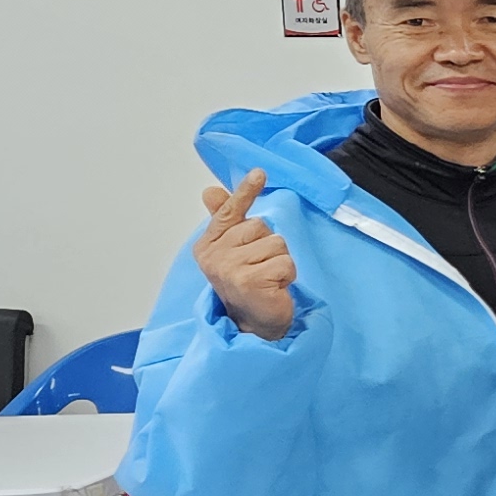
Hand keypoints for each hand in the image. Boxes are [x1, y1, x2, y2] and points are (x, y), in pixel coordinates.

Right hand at [193, 171, 298, 340]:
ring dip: (280, 261)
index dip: (245, 192)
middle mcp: (214, 256)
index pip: (229, 212)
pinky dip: (287, 275)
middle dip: (269, 246)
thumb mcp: (233, 250)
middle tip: (260, 268)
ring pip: (277, 243)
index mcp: (208, 245)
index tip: (260, 172)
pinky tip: (274, 288)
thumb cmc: (246, 282)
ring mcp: (230, 269)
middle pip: (261, 226)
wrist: (254, 323)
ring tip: (268, 278)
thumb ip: (225, 219)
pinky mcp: (250, 282)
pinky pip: (285, 262)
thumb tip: (210, 190)